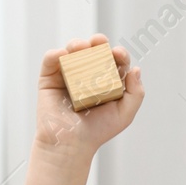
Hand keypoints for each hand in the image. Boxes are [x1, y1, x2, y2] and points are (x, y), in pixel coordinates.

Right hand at [34, 33, 144, 159]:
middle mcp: (88, 75)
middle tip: (99, 42)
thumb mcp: (124, 114)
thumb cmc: (98, 130)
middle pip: (94, 51)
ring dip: (77, 44)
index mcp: (107, 81)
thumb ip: (135, 93)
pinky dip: (56, 53)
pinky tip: (63, 55)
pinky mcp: (49, 78)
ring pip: (72, 51)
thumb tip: (136, 69)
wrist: (71, 142)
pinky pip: (51, 60)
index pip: (114, 61)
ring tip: (81, 47)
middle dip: (98, 42)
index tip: (118, 53)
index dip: (118, 54)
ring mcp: (68, 74)